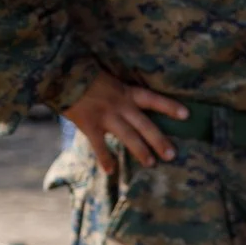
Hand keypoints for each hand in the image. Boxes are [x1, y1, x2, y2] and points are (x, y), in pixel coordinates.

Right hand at [61, 69, 188, 172]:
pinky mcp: (88, 124)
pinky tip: (111, 171)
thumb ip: (121, 95)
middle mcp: (119, 104)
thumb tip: (135, 110)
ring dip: (140, 151)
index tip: (187, 115)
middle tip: (172, 155)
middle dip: (159, 140)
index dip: (169, 106)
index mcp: (125, 92)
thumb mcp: (109, 81)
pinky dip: (104, 158)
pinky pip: (98, 144)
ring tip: (151, 163)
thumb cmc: (85, 78)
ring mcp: (104, 115)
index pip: (152, 98)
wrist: (58, 73)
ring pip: (127, 136)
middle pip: (144, 124)